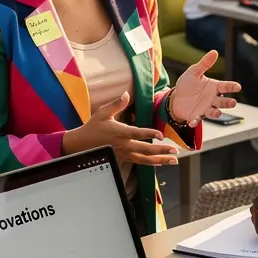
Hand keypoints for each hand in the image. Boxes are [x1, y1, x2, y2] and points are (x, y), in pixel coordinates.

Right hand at [64, 93, 179, 165]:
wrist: (82, 145)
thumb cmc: (93, 127)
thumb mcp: (103, 113)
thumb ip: (117, 104)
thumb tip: (126, 94)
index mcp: (120, 132)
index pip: (137, 134)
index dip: (150, 134)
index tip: (161, 135)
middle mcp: (124, 145)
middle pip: (146, 149)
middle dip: (162, 151)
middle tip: (175, 151)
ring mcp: (124, 153)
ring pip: (145, 159)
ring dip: (161, 160)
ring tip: (174, 160)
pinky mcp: (123, 158)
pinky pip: (139, 162)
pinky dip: (151, 163)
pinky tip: (159, 163)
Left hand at [170, 51, 240, 126]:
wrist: (175, 97)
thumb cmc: (187, 84)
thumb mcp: (194, 72)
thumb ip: (204, 64)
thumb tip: (214, 52)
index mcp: (214, 87)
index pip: (225, 87)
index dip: (232, 87)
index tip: (238, 87)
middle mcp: (212, 99)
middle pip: (223, 102)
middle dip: (228, 103)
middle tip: (233, 103)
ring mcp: (205, 109)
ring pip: (214, 112)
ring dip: (216, 113)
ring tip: (217, 112)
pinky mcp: (196, 116)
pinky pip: (197, 119)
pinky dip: (196, 121)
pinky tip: (193, 121)